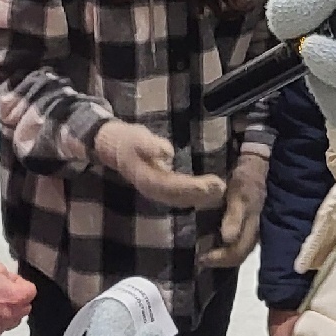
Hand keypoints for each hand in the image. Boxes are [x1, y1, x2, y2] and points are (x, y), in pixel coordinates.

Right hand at [0, 263, 35, 335]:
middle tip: (5, 294)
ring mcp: (3, 325)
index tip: (13, 283)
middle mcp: (14, 313)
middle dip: (17, 300)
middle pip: (25, 307)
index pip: (31, 291)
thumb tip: (10, 279)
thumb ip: (9, 275)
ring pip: (13, 320)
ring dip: (8, 313)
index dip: (21, 285)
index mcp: (18, 296)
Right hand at [91, 120, 225, 209]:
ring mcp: (156, 190)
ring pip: (180, 198)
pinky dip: (195, 195)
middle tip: (221, 187)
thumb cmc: (127, 140)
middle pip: (179, 196)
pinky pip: (180, 195)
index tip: (209, 184)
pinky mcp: (161, 187)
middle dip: (200, 193)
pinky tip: (209, 192)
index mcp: (145, 178)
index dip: (190, 187)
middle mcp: (152, 189)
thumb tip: (167, 152)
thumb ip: (150, 145)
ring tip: (220, 190)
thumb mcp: (136, 137)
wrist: (114, 147)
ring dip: (200, 196)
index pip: (171, 186)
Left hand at [200, 151, 269, 268]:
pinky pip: (238, 241)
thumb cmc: (245, 182)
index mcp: (252, 229)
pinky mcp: (249, 224)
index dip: (219, 259)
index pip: (237, 253)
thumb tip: (227, 240)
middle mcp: (254, 234)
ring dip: (222, 254)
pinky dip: (225, 245)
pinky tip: (215, 242)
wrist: (256, 168)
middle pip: (238, 256)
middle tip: (200, 259)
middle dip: (219, 260)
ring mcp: (253, 229)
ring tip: (205, 252)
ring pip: (238, 250)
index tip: (201, 258)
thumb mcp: (238, 197)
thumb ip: (234, 218)